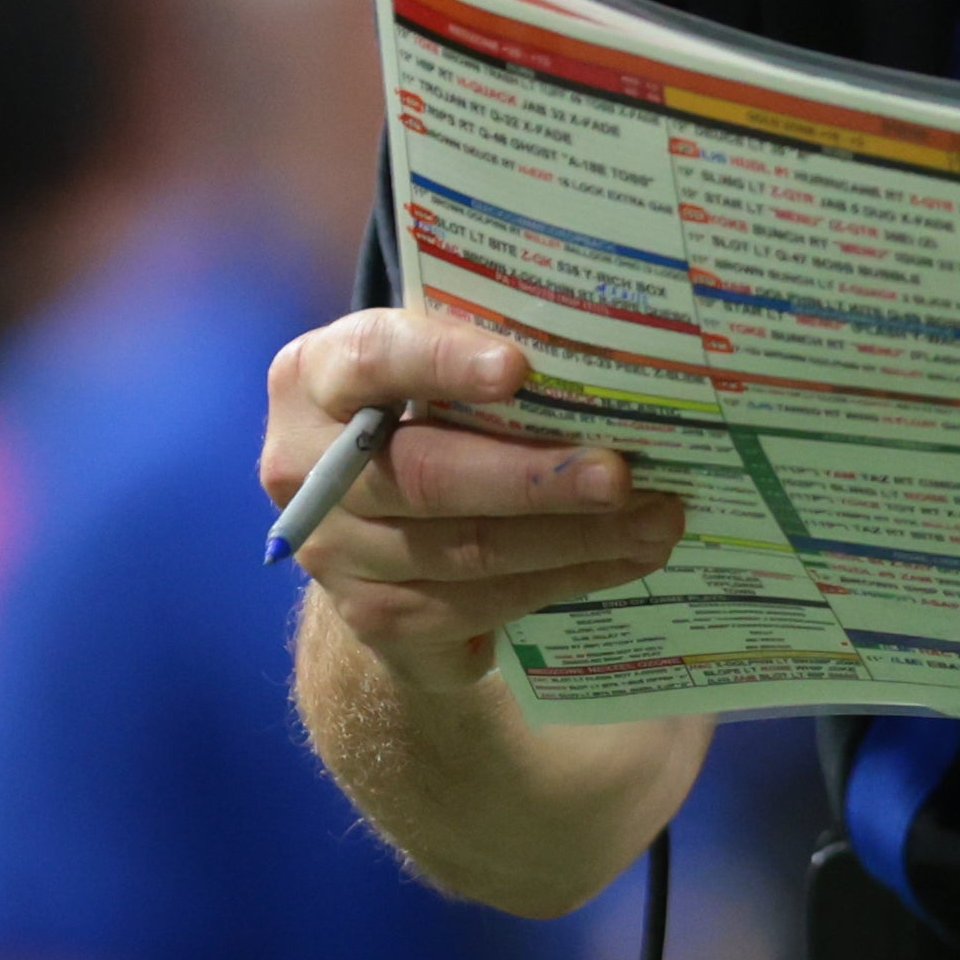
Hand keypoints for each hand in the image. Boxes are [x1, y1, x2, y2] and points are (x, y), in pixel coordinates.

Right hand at [262, 310, 685, 698]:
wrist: (377, 521)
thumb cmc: (426, 408)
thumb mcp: (431, 363)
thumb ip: (484, 345)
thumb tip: (609, 341)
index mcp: (315, 377)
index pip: (373, 358)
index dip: (442, 360)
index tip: (518, 368)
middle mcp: (304, 468)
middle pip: (427, 475)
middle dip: (534, 477)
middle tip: (621, 474)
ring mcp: (336, 554)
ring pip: (465, 550)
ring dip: (573, 538)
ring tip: (655, 519)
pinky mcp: (377, 618)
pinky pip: (481, 603)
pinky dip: (563, 578)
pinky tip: (624, 558)